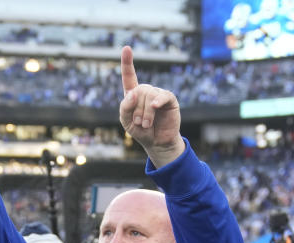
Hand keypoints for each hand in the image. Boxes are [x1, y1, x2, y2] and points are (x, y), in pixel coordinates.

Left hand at [118, 47, 183, 167]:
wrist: (157, 143)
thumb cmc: (141, 131)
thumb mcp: (126, 121)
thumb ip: (124, 107)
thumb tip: (132, 93)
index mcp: (133, 94)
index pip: (129, 76)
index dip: (127, 62)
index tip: (127, 48)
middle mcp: (146, 91)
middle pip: (138, 91)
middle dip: (136, 110)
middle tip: (138, 123)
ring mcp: (158, 94)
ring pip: (148, 96)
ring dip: (145, 113)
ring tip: (146, 124)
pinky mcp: (169, 99)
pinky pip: (163, 96)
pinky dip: (157, 101)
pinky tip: (155, 107)